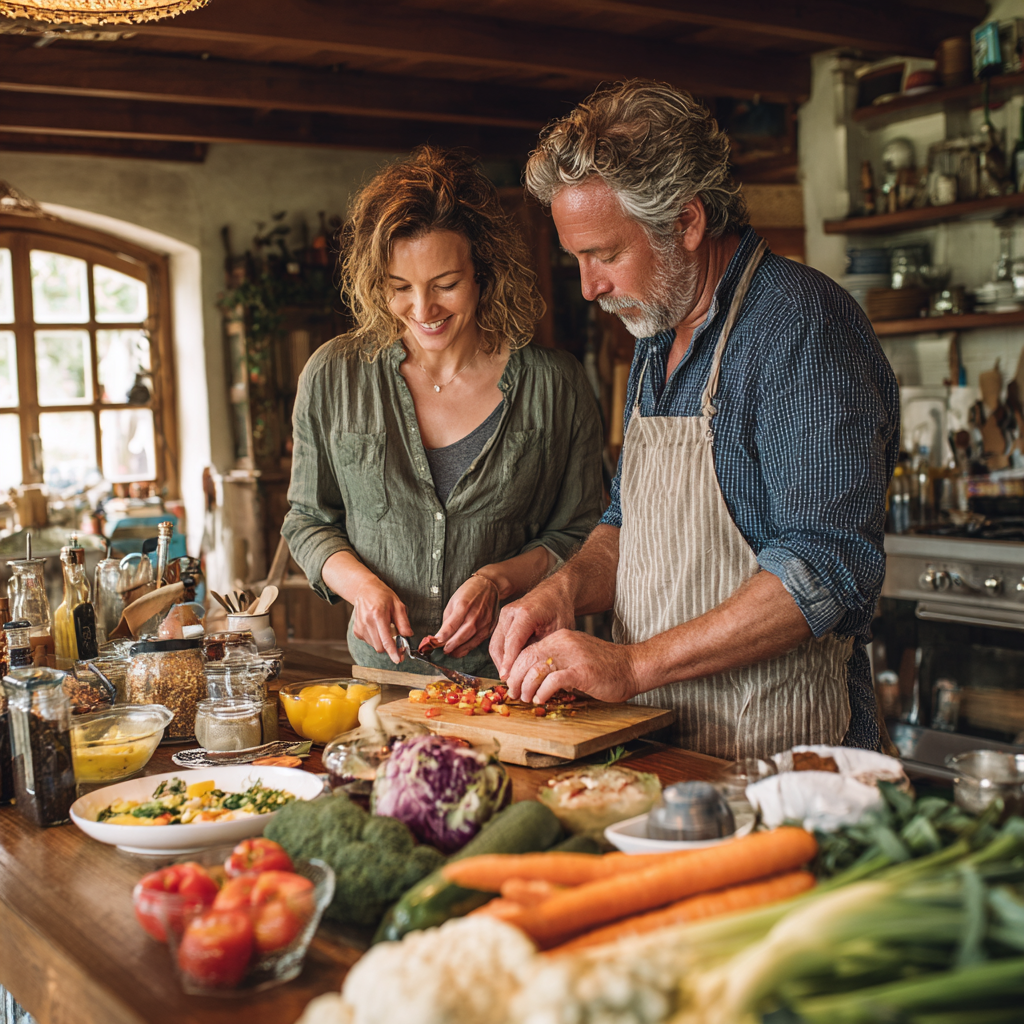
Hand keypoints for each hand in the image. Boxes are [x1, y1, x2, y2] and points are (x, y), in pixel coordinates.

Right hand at [348, 577, 411, 663]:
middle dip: (390, 647)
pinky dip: (376, 639)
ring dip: (382, 642)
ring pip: (375, 646)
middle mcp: (367, 622)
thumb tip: (408, 635)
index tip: (398, 660)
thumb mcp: (397, 604)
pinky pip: (369, 642)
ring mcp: (360, 627)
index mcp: (378, 615)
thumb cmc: (382, 595)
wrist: (364, 589)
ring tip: (384, 627)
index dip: (393, 651)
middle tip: (397, 638)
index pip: (386, 639)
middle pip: (380, 646)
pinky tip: (377, 628)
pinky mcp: (356, 631)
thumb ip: (403, 621)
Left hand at [430, 575, 499, 658]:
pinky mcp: (490, 627)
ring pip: (471, 640)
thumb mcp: (454, 601)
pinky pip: (478, 641)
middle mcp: (475, 614)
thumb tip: (442, 635)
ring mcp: (484, 622)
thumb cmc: (469, 593)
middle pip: (462, 634)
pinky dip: (469, 647)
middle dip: (451, 645)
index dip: (443, 635)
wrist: (489, 587)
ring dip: (460, 649)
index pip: (452, 624)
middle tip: (443, 650)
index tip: (435, 642)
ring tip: (451, 652)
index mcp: (464, 605)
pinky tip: (462, 649)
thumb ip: (448, 619)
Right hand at [489, 578, 575, 678]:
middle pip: (499, 645)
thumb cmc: (560, 609)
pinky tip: (512, 667)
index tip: (507, 679)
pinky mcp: (503, 619)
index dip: (509, 662)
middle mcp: (510, 613)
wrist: (555, 591)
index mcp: (525, 613)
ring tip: (512, 679)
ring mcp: (504, 614)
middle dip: (503, 666)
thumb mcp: (558, 630)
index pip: (513, 642)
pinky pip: (498, 641)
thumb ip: (546, 649)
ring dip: (501, 662)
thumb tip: (541, 673)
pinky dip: (503, 655)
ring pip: (496, 644)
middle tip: (511, 685)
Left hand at [505, 629, 641, 703]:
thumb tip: (533, 678)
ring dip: (527, 687)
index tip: (513, 683)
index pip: (528, 650)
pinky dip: (543, 692)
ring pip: (537, 669)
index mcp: (561, 638)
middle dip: (517, 679)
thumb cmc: (606, 667)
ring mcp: (573, 656)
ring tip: (528, 698)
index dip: (516, 668)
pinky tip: (542, 699)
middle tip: (515, 693)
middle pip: (527, 658)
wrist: (633, 667)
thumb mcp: (576, 657)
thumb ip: (557, 662)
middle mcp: (564, 643)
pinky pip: (553, 680)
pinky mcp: (582, 671)